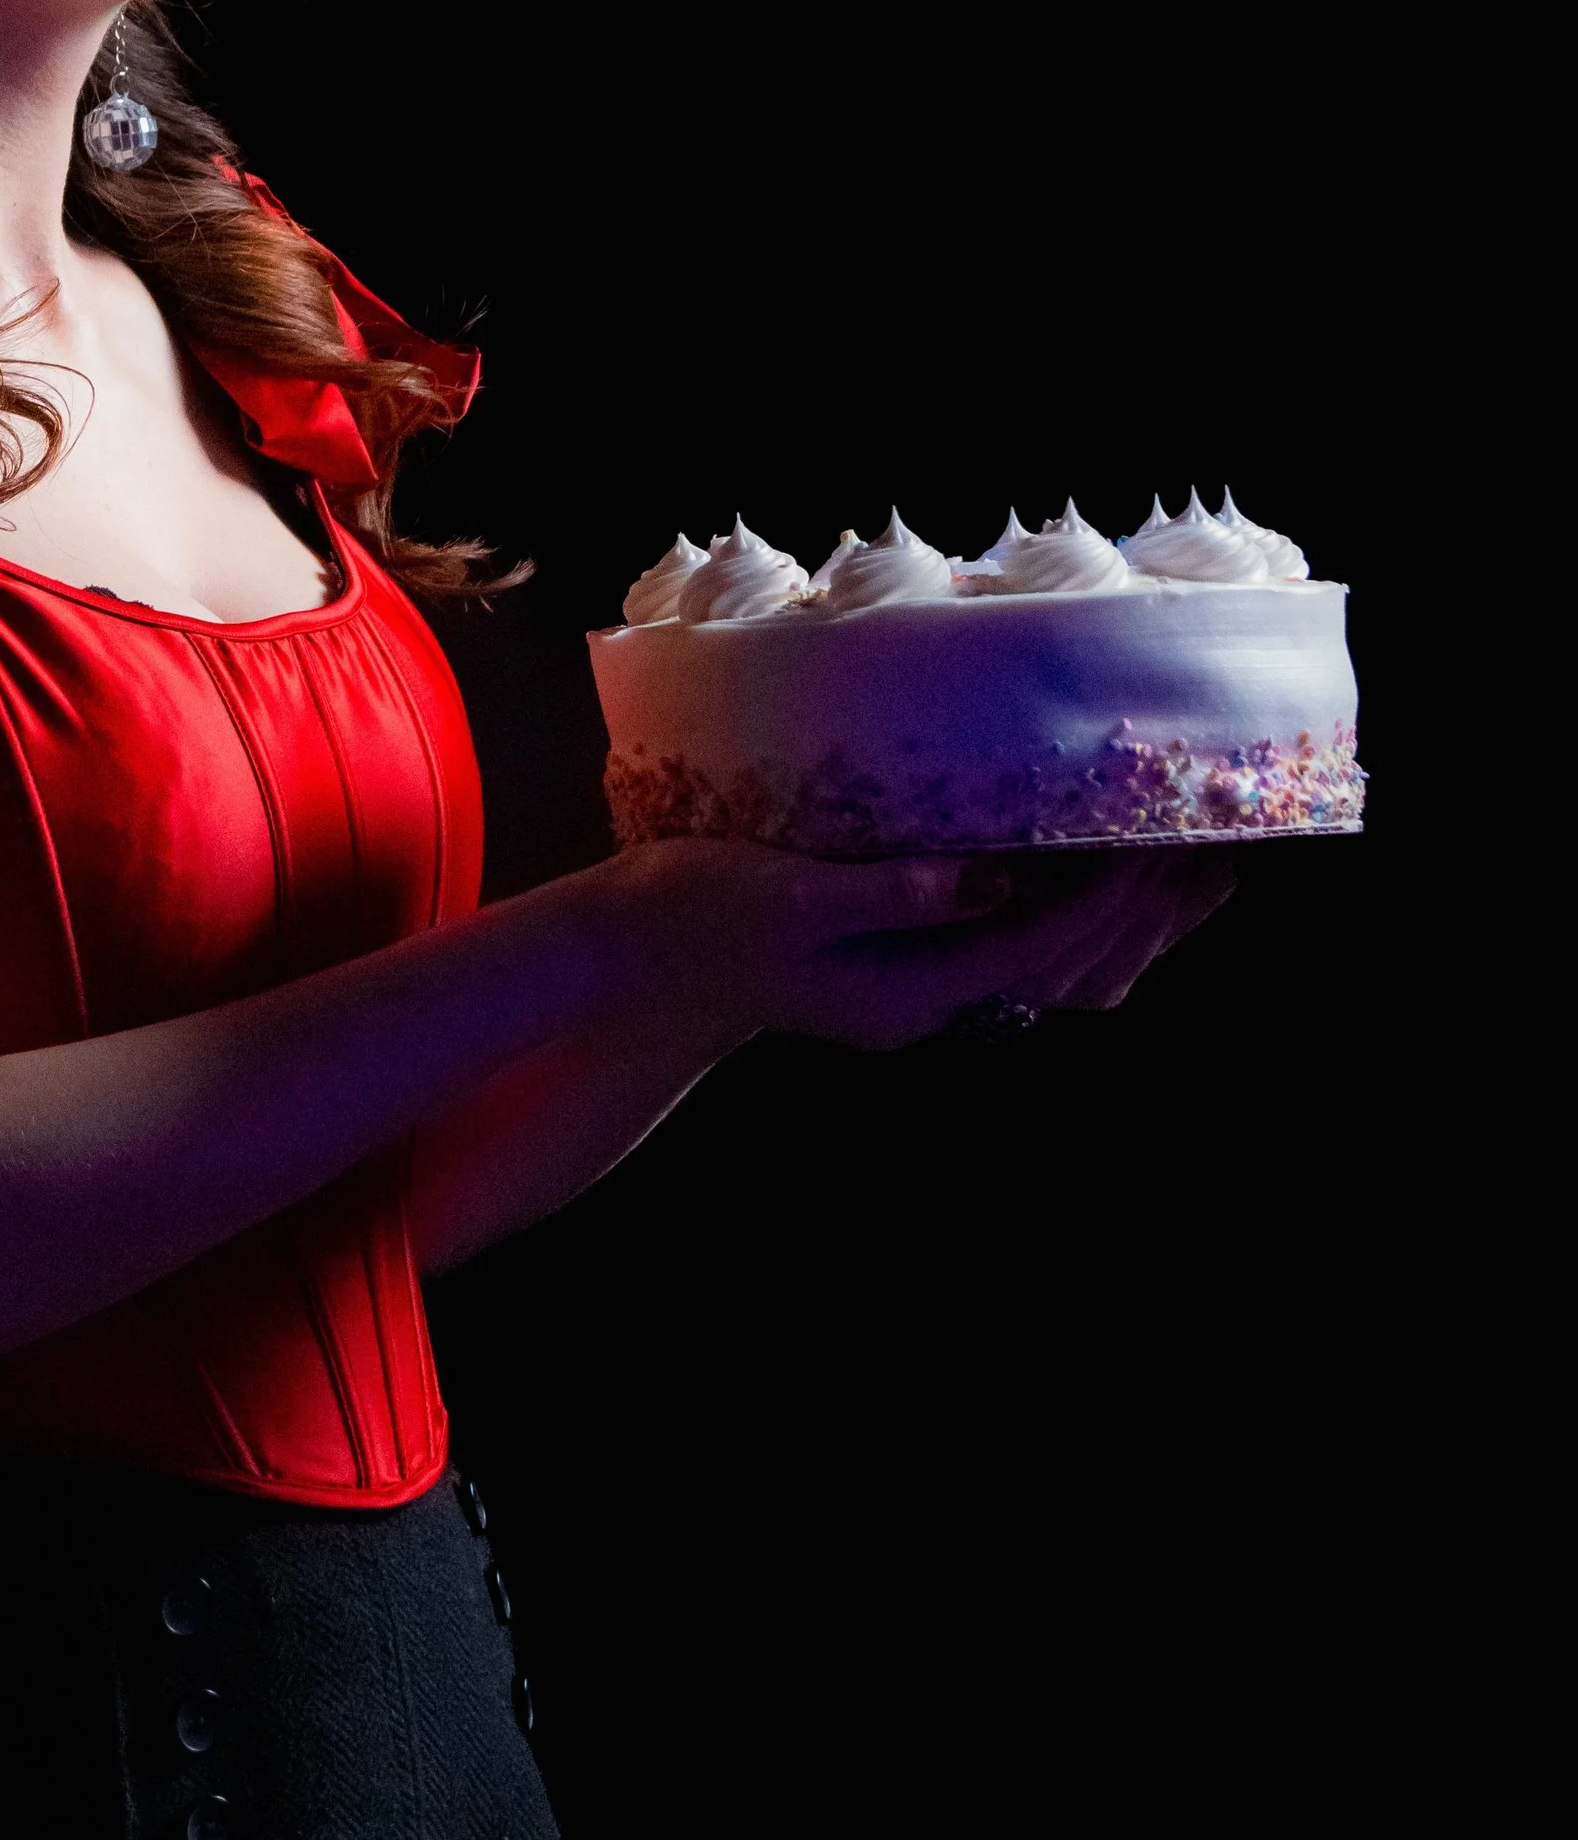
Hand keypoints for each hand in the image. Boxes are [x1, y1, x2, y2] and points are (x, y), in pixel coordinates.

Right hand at [631, 836, 1236, 1052]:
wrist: (635, 959)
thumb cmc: (696, 911)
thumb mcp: (790, 892)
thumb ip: (893, 889)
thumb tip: (991, 878)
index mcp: (907, 994)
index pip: (1037, 945)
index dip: (1105, 891)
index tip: (1159, 833)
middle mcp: (926, 1005)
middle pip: (1064, 968)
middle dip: (1138, 910)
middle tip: (1205, 840)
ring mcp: (916, 993)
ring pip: (1051, 968)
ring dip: (1120, 919)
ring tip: (1184, 862)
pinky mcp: (902, 967)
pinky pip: (1017, 951)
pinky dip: (1072, 917)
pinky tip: (1091, 874)